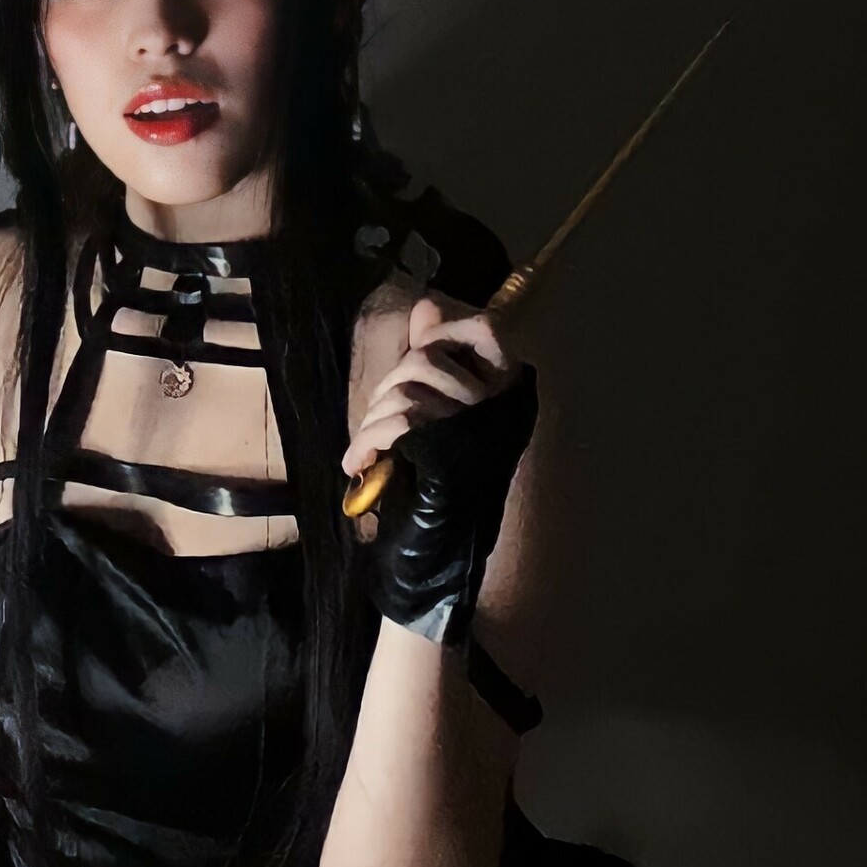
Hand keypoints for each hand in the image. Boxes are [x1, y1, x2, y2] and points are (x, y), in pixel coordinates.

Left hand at [344, 293, 537, 647]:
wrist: (432, 560)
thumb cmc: (432, 489)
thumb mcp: (433, 417)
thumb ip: (434, 360)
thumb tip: (426, 306)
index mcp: (507, 398)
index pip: (488, 330)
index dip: (447, 331)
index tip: (422, 348)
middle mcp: (501, 411)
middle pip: (427, 361)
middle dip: (389, 391)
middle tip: (380, 427)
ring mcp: (478, 433)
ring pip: (406, 393)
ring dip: (372, 424)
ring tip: (369, 452)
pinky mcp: (450, 456)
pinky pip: (398, 424)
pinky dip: (366, 444)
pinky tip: (359, 464)